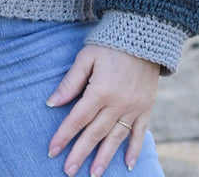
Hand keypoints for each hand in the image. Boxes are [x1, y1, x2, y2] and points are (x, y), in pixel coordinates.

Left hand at [46, 44, 159, 175]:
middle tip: (68, 171)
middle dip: (80, 153)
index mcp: (100, 90)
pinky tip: (127, 165)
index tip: (52, 150)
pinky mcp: (146, 108)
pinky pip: (139, 133)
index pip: (78, 118)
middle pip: (95, 133)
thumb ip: (70, 82)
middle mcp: (118, 103)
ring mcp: (134, 108)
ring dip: (104, 157)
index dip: (64, 135)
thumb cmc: (110, 43)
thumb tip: (52, 103)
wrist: (144, 35)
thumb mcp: (86, 57)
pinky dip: (134, 149)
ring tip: (94, 174)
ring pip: (116, 138)